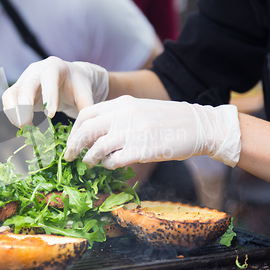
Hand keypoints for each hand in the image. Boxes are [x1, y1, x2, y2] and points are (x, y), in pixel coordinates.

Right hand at [2, 56, 108, 126]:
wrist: (68, 79)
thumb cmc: (77, 85)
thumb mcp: (85, 93)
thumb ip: (86, 107)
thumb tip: (86, 128)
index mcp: (54, 66)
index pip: (48, 78)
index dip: (49, 96)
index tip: (51, 115)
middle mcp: (35, 71)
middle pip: (26, 86)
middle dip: (24, 106)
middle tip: (27, 124)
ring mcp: (24, 80)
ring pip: (11, 94)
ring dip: (14, 112)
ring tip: (23, 128)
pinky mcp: (18, 91)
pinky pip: (9, 102)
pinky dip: (12, 114)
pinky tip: (22, 126)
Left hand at [64, 96, 240, 168]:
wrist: (199, 125)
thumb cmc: (168, 120)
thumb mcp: (140, 109)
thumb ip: (118, 116)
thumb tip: (95, 133)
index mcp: (122, 103)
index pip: (86, 114)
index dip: (75, 129)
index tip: (72, 140)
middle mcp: (124, 115)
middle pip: (87, 131)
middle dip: (74, 146)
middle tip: (70, 157)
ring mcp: (132, 132)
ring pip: (97, 148)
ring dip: (89, 158)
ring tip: (89, 163)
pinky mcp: (141, 150)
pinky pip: (114, 161)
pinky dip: (107, 165)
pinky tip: (109, 166)